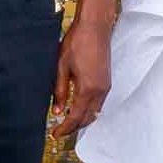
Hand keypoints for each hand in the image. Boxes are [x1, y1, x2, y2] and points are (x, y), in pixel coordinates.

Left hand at [52, 13, 112, 137]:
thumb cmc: (77, 42)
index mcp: (88, 89)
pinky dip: (88, 111)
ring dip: (82, 120)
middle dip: (73, 128)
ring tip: (67, 122)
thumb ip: (59, 91)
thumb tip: (56, 111)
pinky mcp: (107, 81)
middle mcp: (100, 91)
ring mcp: (106, 86)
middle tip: (59, 131)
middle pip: (87, 119)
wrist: (95, 27)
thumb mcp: (61, 67)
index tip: (55, 135)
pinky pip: (99, 103)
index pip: (75, 117)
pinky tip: (78, 108)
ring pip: (94, 112)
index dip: (64, 128)